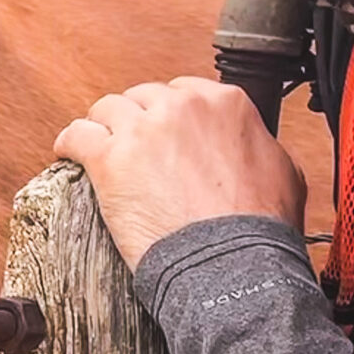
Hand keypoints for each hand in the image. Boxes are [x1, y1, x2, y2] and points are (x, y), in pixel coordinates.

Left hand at [53, 77, 306, 271]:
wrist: (230, 262)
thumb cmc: (259, 228)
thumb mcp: (285, 172)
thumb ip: (261, 145)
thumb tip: (254, 145)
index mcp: (224, 103)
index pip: (183, 91)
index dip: (170, 114)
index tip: (164, 132)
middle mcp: (182, 107)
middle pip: (143, 98)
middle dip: (137, 119)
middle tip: (133, 145)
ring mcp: (143, 130)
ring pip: (107, 109)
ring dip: (102, 126)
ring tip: (97, 144)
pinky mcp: (110, 159)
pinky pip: (76, 136)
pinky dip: (69, 142)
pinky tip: (68, 152)